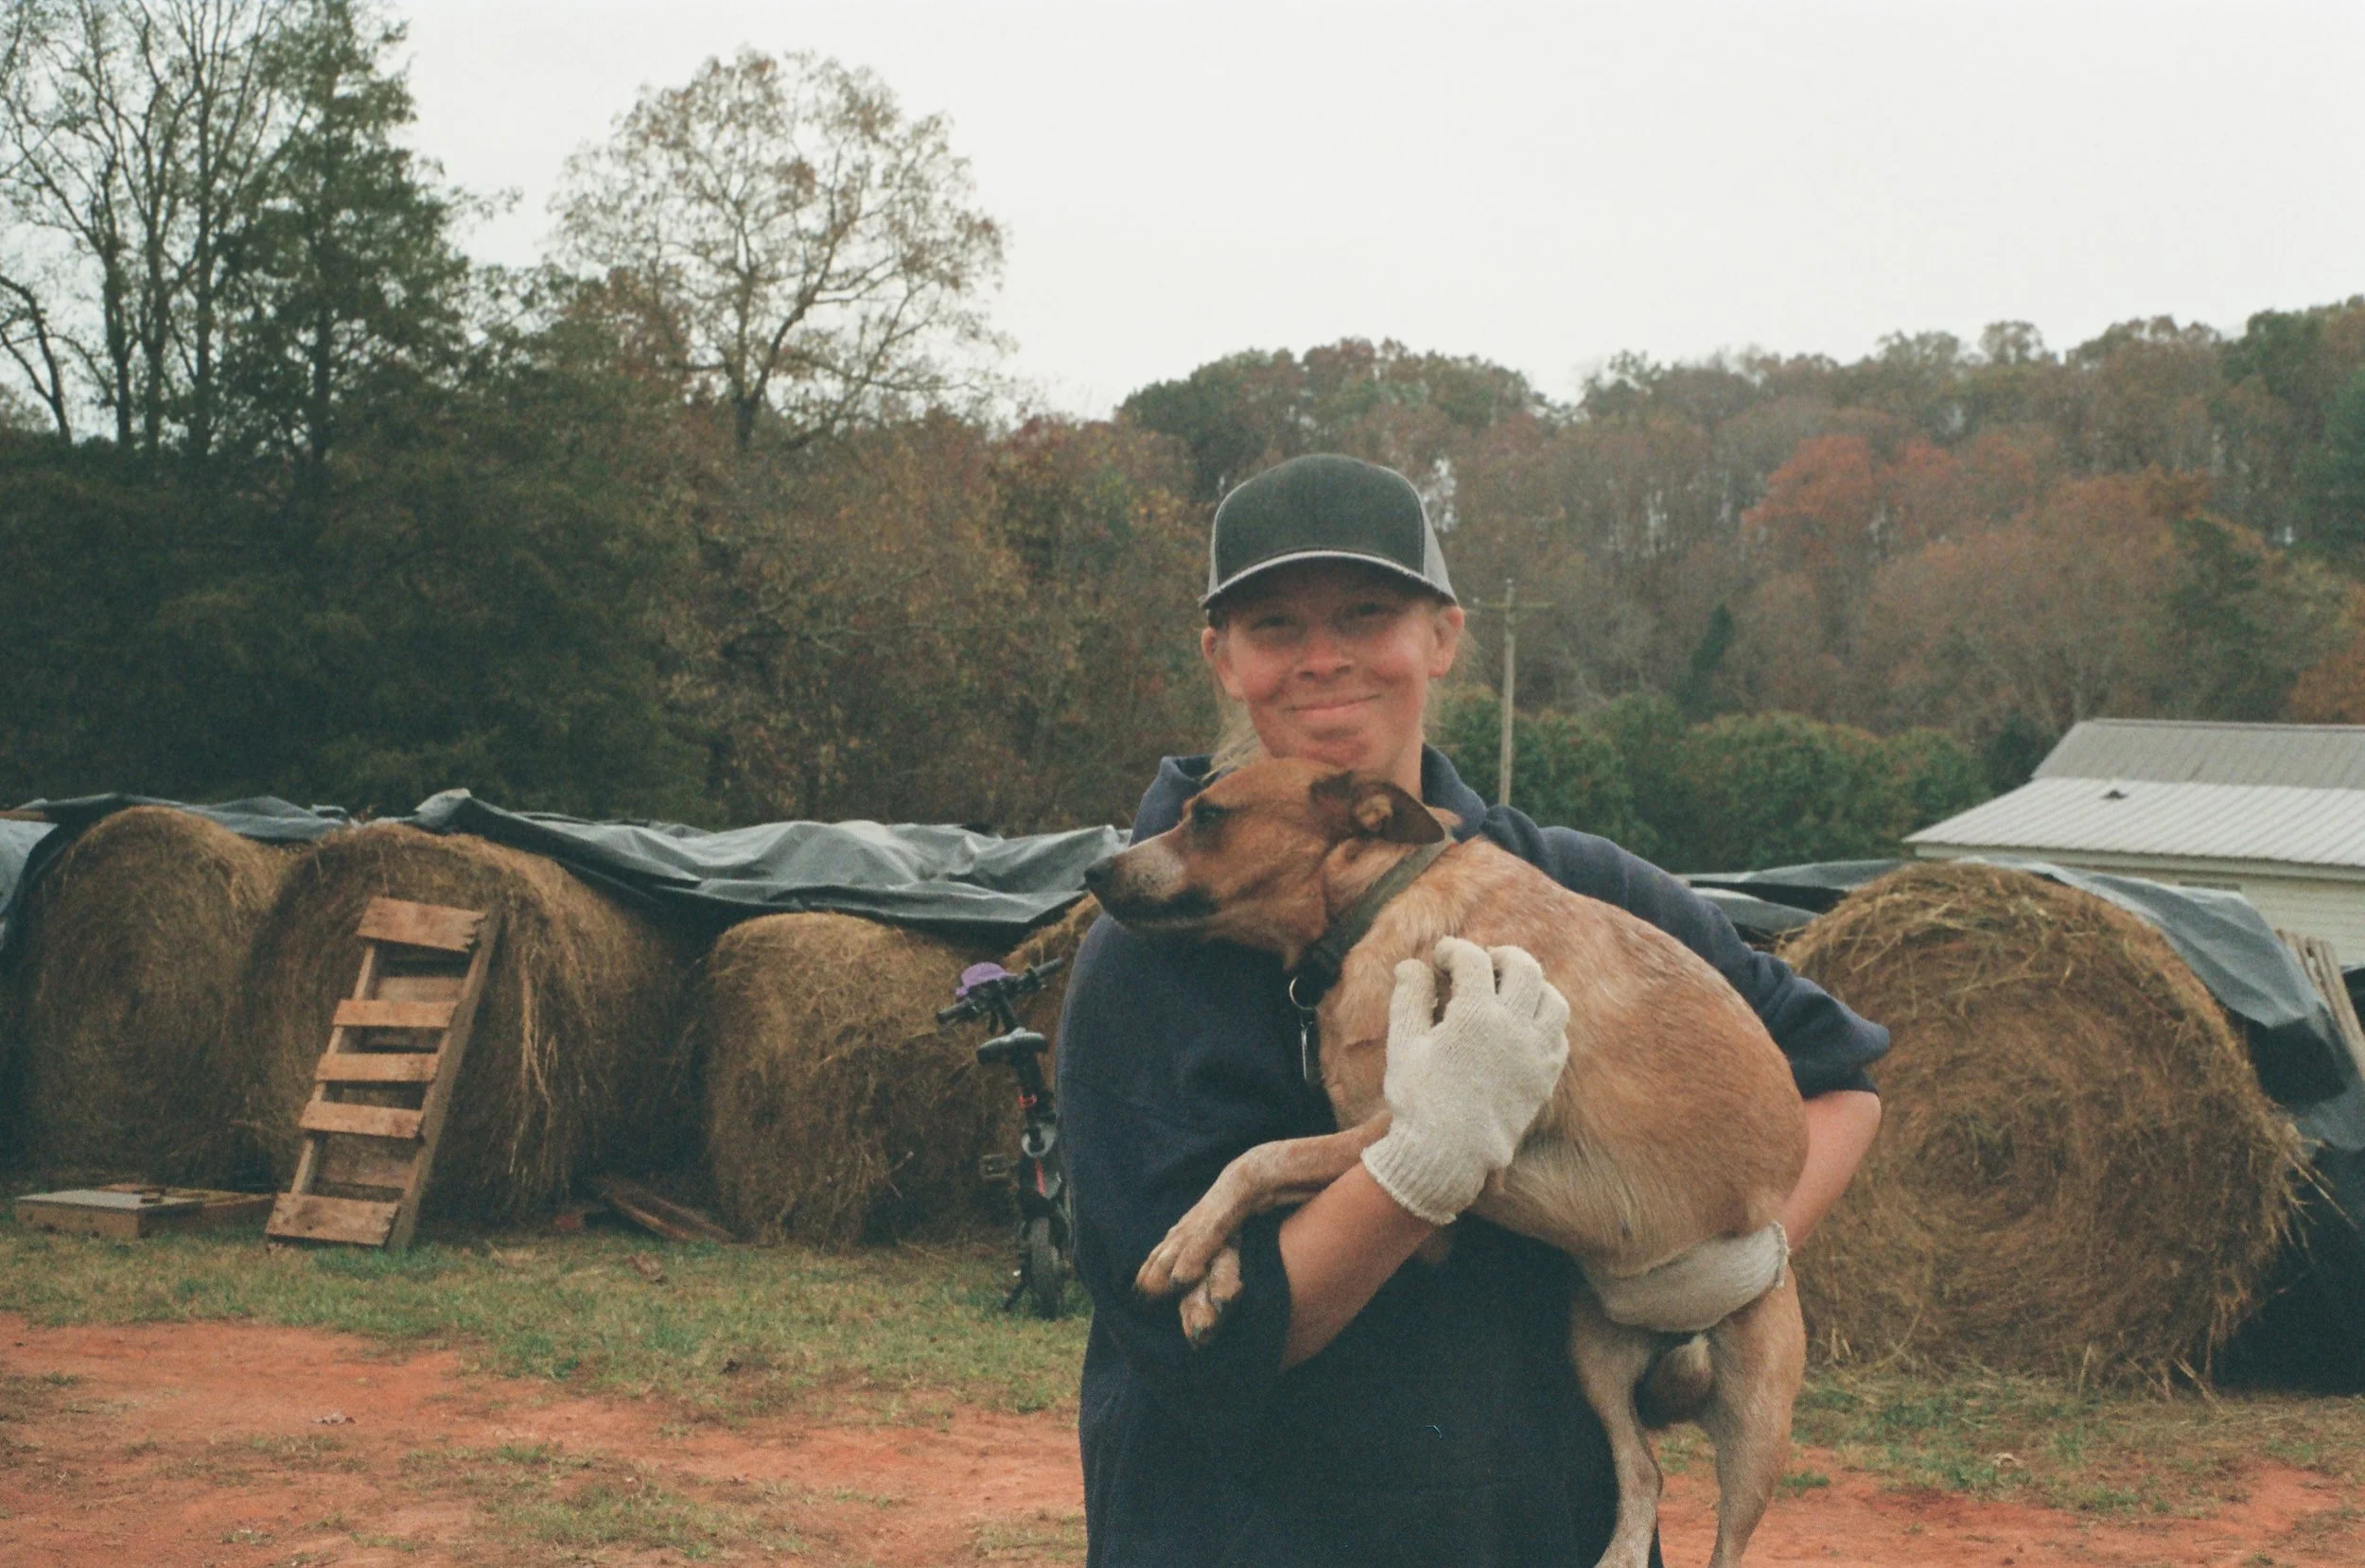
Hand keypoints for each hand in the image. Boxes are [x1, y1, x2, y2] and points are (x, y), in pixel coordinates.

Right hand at [1359, 936, 1569, 1224]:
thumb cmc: (1419, 1099)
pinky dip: (1545, 1020)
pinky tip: (1524, 1024)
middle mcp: (1513, 1027)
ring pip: (1552, 999)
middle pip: (1523, 967)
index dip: (1454, 950)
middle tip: (1483, 961)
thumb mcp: (1404, 1044)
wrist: (1448, 1156)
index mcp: (1474, 1014)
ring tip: (1510, 988)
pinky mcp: (1545, 1077)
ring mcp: (1536, 1052)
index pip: (1472, 959)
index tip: (1441, 957)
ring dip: (1532, 985)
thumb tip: (1413, 965)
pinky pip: (1559, 1035)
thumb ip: (1410, 997)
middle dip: (1501, 956)